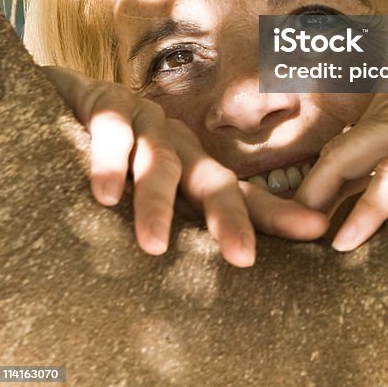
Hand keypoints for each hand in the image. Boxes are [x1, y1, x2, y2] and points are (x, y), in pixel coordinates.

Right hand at [43, 66, 327, 265]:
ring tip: (154, 246)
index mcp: (195, 169)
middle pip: (212, 180)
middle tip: (244, 258)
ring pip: (159, 161)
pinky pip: (112, 133)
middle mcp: (179, 145)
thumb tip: (214, 288)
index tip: (317, 231)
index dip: (277, 213)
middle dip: (230, 217)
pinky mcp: (106, 106)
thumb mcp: (147, 196)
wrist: (70, 98)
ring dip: (156, 202)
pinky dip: (110, 163)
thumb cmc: (117, 159)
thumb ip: (175, 225)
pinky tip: (107, 195)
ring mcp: (145, 123)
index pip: (241, 194)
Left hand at [295, 89, 387, 251]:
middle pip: (335, 149)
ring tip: (294, 243)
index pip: (348, 143)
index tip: (292, 220)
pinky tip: (348, 238)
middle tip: (280, 236)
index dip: (317, 181)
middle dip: (302, 194)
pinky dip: (370, 206)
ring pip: (352, 156)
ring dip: (318, 203)